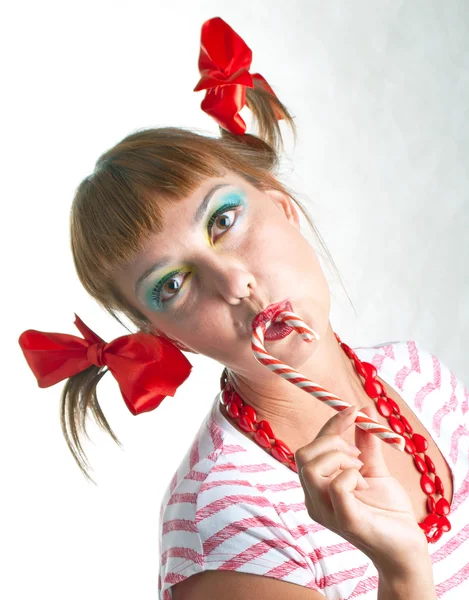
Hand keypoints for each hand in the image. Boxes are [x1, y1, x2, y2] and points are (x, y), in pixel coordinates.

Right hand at [294, 404, 428, 572]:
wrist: (406, 546)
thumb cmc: (387, 511)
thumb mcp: (374, 470)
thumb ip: (366, 444)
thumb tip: (364, 410)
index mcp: (317, 488)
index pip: (308, 449)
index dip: (330, 425)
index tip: (352, 410)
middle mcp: (314, 500)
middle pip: (303, 455)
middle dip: (333, 442)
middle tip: (359, 454)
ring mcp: (327, 513)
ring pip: (313, 468)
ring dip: (342, 459)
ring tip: (362, 471)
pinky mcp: (346, 522)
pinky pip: (337, 486)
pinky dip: (352, 475)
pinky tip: (365, 485)